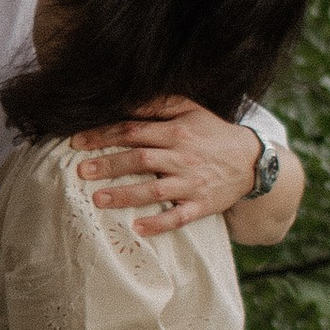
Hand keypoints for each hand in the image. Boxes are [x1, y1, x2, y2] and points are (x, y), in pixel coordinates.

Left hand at [74, 99, 257, 235]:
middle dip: (108, 165)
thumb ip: (159, 104)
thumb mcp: (191, 110)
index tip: (77, 142)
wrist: (252, 161)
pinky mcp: (201, 206)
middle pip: (140, 159)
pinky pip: (178, 217)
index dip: (103, 135)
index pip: (133, 131)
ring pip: (155, 190)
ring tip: (98, 199)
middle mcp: (182, 157)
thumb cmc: (213, 133)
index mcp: (176, 132)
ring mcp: (191, 184)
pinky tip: (137, 229)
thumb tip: (125, 100)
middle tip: (81, 171)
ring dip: (125, 195)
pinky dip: (158, 224)